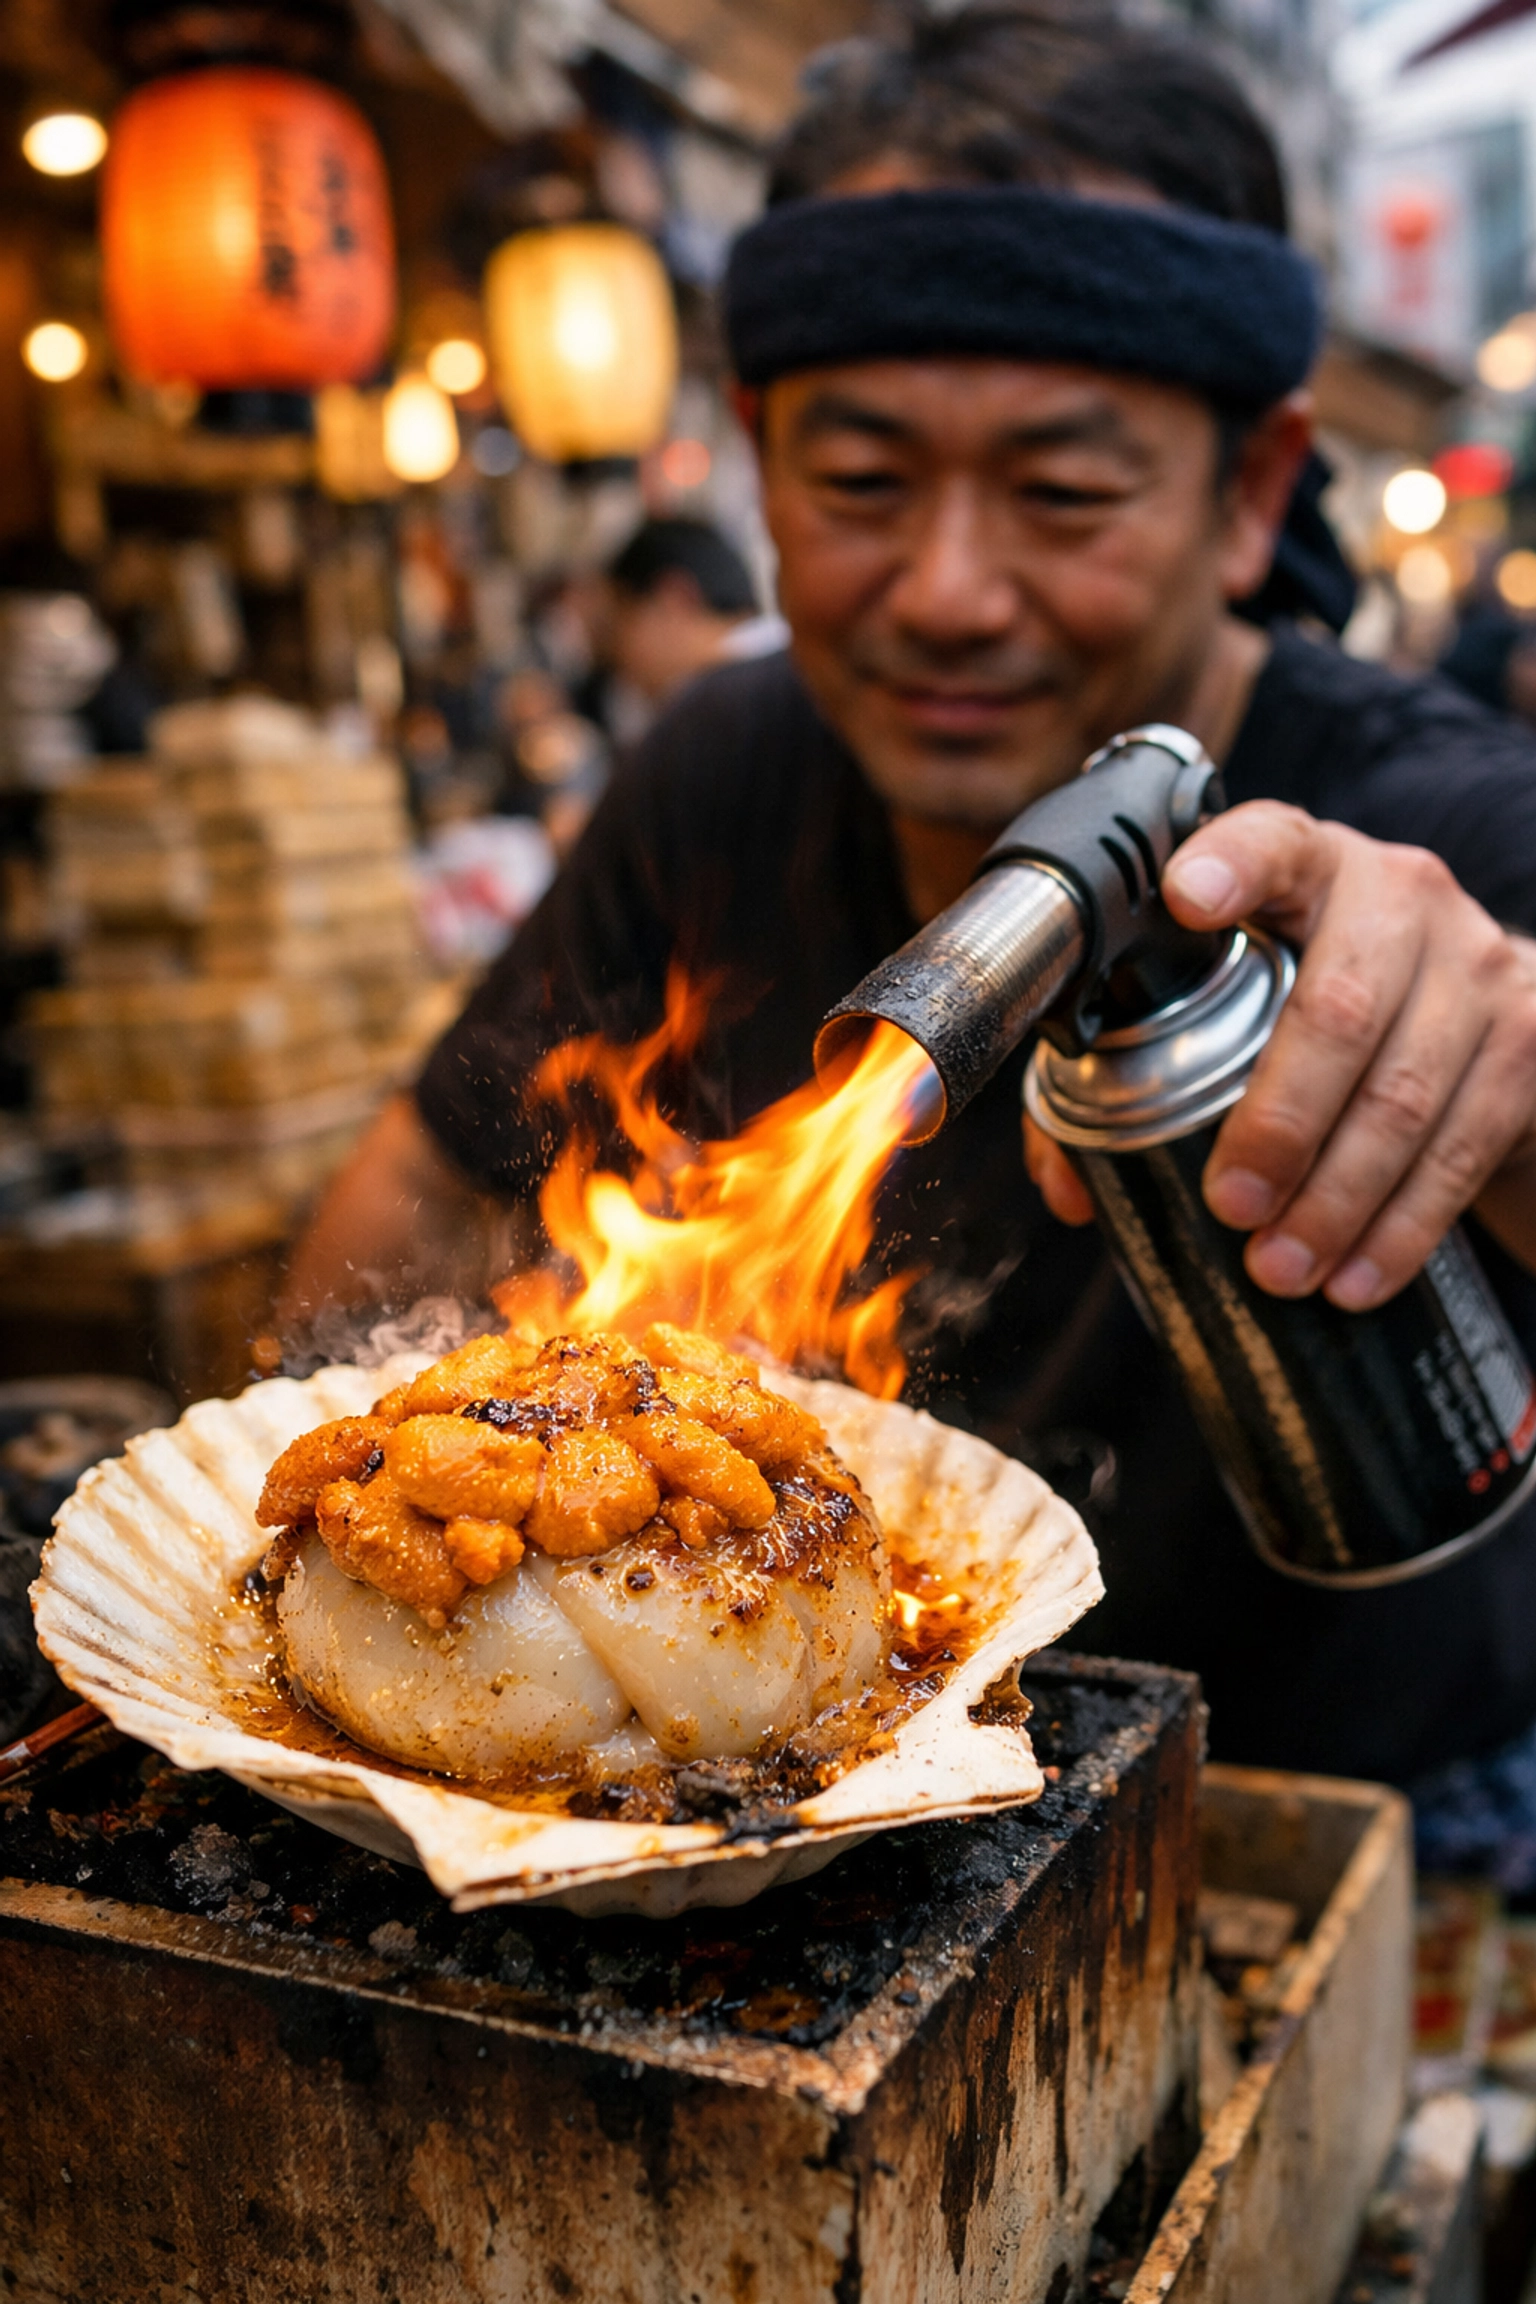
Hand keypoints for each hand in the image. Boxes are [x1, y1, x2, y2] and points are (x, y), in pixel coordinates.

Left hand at [1022, 802, 1535, 1306]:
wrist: (1486, 1016)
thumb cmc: (1327, 1009)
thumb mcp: (1249, 1002)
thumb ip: (1143, 1071)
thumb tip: (1069, 1187)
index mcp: (1310, 869)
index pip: (1272, 842)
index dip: (1231, 864)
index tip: (1184, 895)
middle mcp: (1402, 897)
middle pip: (1338, 1009)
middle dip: (1278, 1122)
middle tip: (1231, 1206)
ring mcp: (1478, 966)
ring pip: (1404, 1093)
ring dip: (1337, 1199)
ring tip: (1279, 1268)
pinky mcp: (1530, 1042)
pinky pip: (1463, 1145)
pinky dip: (1402, 1225)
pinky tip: (1355, 1275)